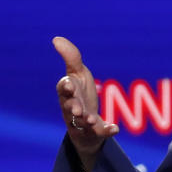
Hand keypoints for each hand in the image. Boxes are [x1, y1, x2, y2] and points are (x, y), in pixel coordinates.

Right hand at [53, 36, 118, 171]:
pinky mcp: (96, 132)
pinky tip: (115, 128)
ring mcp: (83, 122)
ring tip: (91, 119)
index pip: (63, 89)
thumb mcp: (78, 74)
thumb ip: (71, 58)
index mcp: (68, 93)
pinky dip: (107, 130)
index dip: (65, 87)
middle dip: (73, 107)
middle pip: (70, 108)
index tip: (68, 83)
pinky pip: (101, 133)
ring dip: (86, 120)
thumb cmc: (80, 93)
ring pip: (82, 123)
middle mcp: (72, 108)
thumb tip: (56, 38)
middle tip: (76, 108)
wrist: (87, 121)